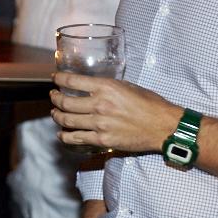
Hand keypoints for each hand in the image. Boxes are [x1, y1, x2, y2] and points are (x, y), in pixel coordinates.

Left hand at [49, 71, 180, 153]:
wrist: (163, 126)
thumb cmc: (150, 104)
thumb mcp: (128, 85)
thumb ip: (108, 86)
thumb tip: (93, 87)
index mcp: (106, 87)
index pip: (72, 81)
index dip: (59, 79)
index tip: (54, 78)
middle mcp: (99, 104)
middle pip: (65, 101)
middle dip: (55, 97)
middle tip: (53, 95)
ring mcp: (99, 124)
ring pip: (67, 120)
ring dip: (56, 115)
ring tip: (54, 112)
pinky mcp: (103, 140)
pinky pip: (77, 138)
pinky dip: (65, 135)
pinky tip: (61, 133)